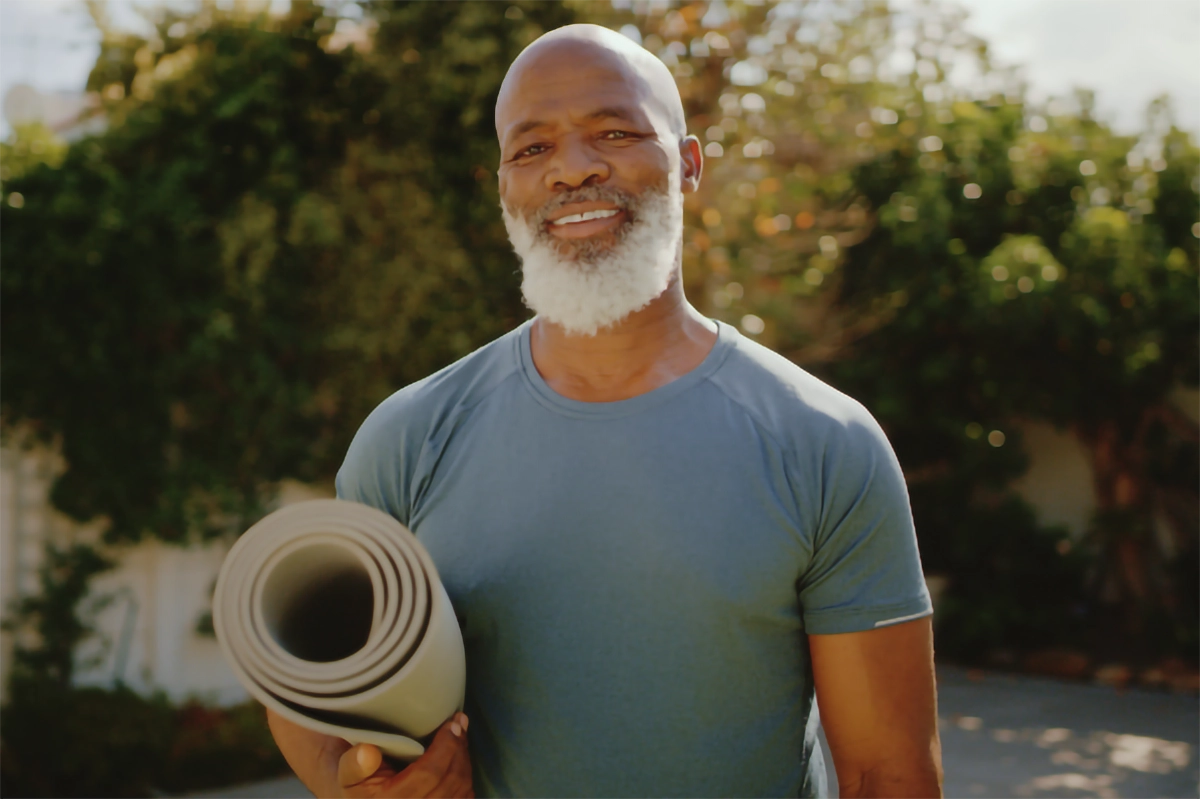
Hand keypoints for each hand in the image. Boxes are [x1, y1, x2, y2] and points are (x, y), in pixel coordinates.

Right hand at [337, 713, 473, 799]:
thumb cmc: (359, 788)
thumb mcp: (348, 775)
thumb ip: (354, 764)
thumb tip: (368, 751)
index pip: (429, 773)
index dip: (446, 746)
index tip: (452, 722)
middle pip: (451, 781)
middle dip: (459, 748)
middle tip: (459, 722)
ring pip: (462, 791)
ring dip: (464, 760)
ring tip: (460, 735)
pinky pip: (464, 800)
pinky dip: (466, 777)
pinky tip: (460, 759)